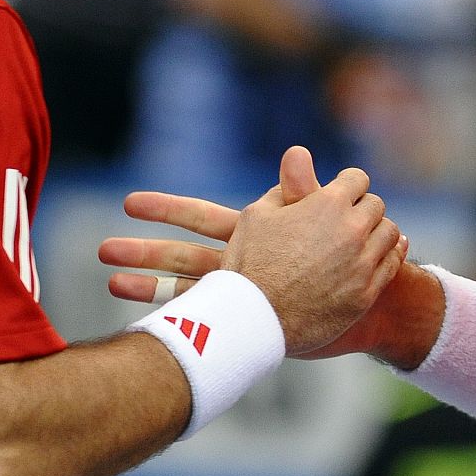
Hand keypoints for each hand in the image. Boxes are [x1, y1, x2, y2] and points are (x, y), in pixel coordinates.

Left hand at [101, 147, 406, 354]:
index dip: (167, 208)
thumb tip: (293, 151)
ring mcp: (248, 298)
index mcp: (253, 237)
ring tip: (109, 281)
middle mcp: (243, 269)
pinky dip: (183, 320)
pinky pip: (212, 322)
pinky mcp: (257, 320)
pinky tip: (155, 324)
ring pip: (192, 292)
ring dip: (150, 286)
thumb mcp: (323, 219)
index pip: (202, 217)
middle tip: (101, 248)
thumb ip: (299, 190)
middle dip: (144, 253)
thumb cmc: (347, 252)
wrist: (375, 303)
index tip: (129, 202)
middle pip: (185, 259)